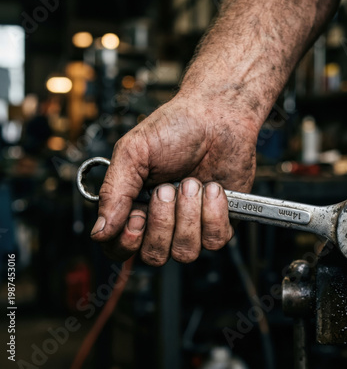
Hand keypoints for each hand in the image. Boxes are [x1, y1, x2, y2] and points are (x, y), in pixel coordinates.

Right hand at [90, 93, 259, 264]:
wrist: (216, 116)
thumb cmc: (174, 129)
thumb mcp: (133, 153)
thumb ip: (114, 192)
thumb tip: (99, 232)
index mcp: (134, 207)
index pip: (120, 248)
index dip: (127, 243)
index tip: (137, 218)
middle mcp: (162, 222)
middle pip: (154, 256)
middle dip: (163, 222)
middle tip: (167, 188)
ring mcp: (192, 225)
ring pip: (185, 252)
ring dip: (189, 215)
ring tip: (193, 183)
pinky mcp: (220, 222)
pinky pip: (215, 241)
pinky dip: (214, 213)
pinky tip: (214, 188)